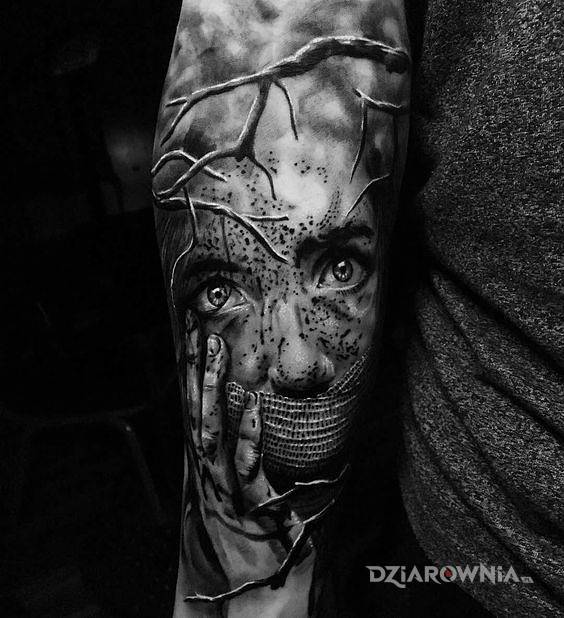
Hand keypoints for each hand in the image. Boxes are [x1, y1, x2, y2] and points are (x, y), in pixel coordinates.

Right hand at [182, 310, 317, 602]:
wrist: (253, 595)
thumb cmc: (245, 544)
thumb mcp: (228, 498)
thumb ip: (229, 462)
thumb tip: (237, 424)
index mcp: (205, 472)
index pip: (194, 415)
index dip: (191, 379)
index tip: (191, 343)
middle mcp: (209, 478)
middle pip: (198, 417)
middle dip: (197, 374)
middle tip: (200, 333)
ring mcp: (226, 491)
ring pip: (215, 434)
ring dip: (215, 393)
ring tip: (218, 354)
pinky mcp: (251, 508)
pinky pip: (249, 467)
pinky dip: (250, 437)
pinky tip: (256, 407)